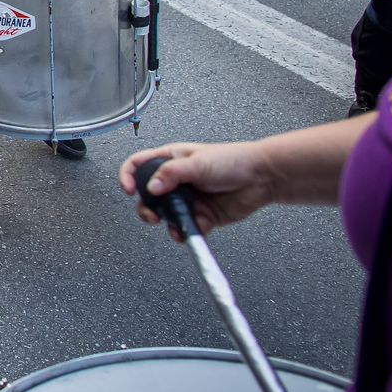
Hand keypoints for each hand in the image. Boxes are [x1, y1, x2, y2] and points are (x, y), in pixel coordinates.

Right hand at [119, 141, 276, 240]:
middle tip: (153, 215)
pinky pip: (187, 228)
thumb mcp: (197, 162)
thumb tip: (151, 187)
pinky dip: (187, 232)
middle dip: (147, 208)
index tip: (129, 190)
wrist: (262, 178)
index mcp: (170, 160)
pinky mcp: (202, 216)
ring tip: (174, 226)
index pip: (138, 165)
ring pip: (167, 215)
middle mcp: (176, 181)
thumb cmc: (233, 160)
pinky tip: (190, 231)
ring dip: (168, 223)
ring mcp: (189, 199)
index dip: (128, 176)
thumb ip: (171, 173)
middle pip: (148, 196)